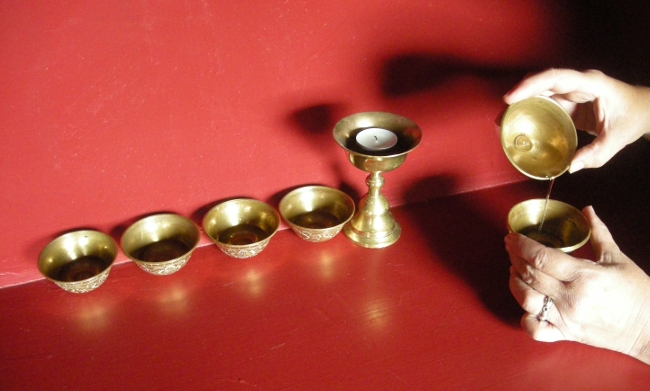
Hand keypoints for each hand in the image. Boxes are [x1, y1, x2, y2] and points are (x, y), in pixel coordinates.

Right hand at [504, 69, 649, 171]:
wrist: (643, 109)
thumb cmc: (633, 116)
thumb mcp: (617, 138)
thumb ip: (596, 154)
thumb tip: (570, 167)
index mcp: (590, 84)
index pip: (555, 78)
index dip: (530, 85)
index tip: (510, 98)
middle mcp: (577, 84)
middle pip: (542, 83)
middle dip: (519, 96)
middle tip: (501, 116)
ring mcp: (572, 92)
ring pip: (540, 92)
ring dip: (521, 104)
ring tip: (505, 122)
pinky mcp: (568, 102)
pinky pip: (545, 103)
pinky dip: (531, 112)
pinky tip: (520, 125)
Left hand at [505, 206, 649, 363]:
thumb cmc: (637, 293)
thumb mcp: (617, 258)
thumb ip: (598, 232)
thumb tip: (587, 210)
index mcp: (584, 276)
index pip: (541, 257)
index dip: (522, 245)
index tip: (512, 237)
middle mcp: (571, 298)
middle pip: (530, 275)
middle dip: (515, 258)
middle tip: (510, 248)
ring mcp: (566, 318)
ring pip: (526, 300)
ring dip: (515, 284)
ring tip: (515, 271)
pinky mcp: (566, 334)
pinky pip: (535, 329)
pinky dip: (525, 318)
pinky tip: (526, 305)